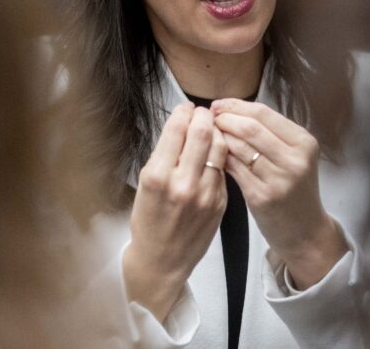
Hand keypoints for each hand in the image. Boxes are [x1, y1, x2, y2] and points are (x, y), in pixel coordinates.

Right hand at [123, 103, 227, 320]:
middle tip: (203, 112)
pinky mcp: (221, 203)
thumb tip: (181, 123)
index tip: (186, 108)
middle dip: (205, 116)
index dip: (184, 112)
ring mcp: (206, 194)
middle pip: (203, 133)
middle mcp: (183, 184)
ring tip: (211, 129)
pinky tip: (213, 154)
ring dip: (217, 132)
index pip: (177, 130)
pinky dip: (219, 156)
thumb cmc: (148, 220)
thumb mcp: (145, 184)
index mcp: (158, 176)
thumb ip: (164, 154)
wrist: (161, 261)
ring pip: (220, 148)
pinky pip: (223, 169)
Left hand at [212, 99, 346, 288]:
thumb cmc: (295, 190)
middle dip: (225, 119)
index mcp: (304, 142)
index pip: (264, 113)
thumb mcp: (294, 157)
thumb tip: (231, 110)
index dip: (236, 106)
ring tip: (208, 135)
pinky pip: (234, 169)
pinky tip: (214, 155)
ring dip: (220, 137)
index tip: (218, 105)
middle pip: (251, 127)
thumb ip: (270, 134)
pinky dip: (221, 158)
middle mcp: (294, 159)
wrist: (305, 231)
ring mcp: (279, 179)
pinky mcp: (263, 197)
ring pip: (240, 147)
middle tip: (208, 118)